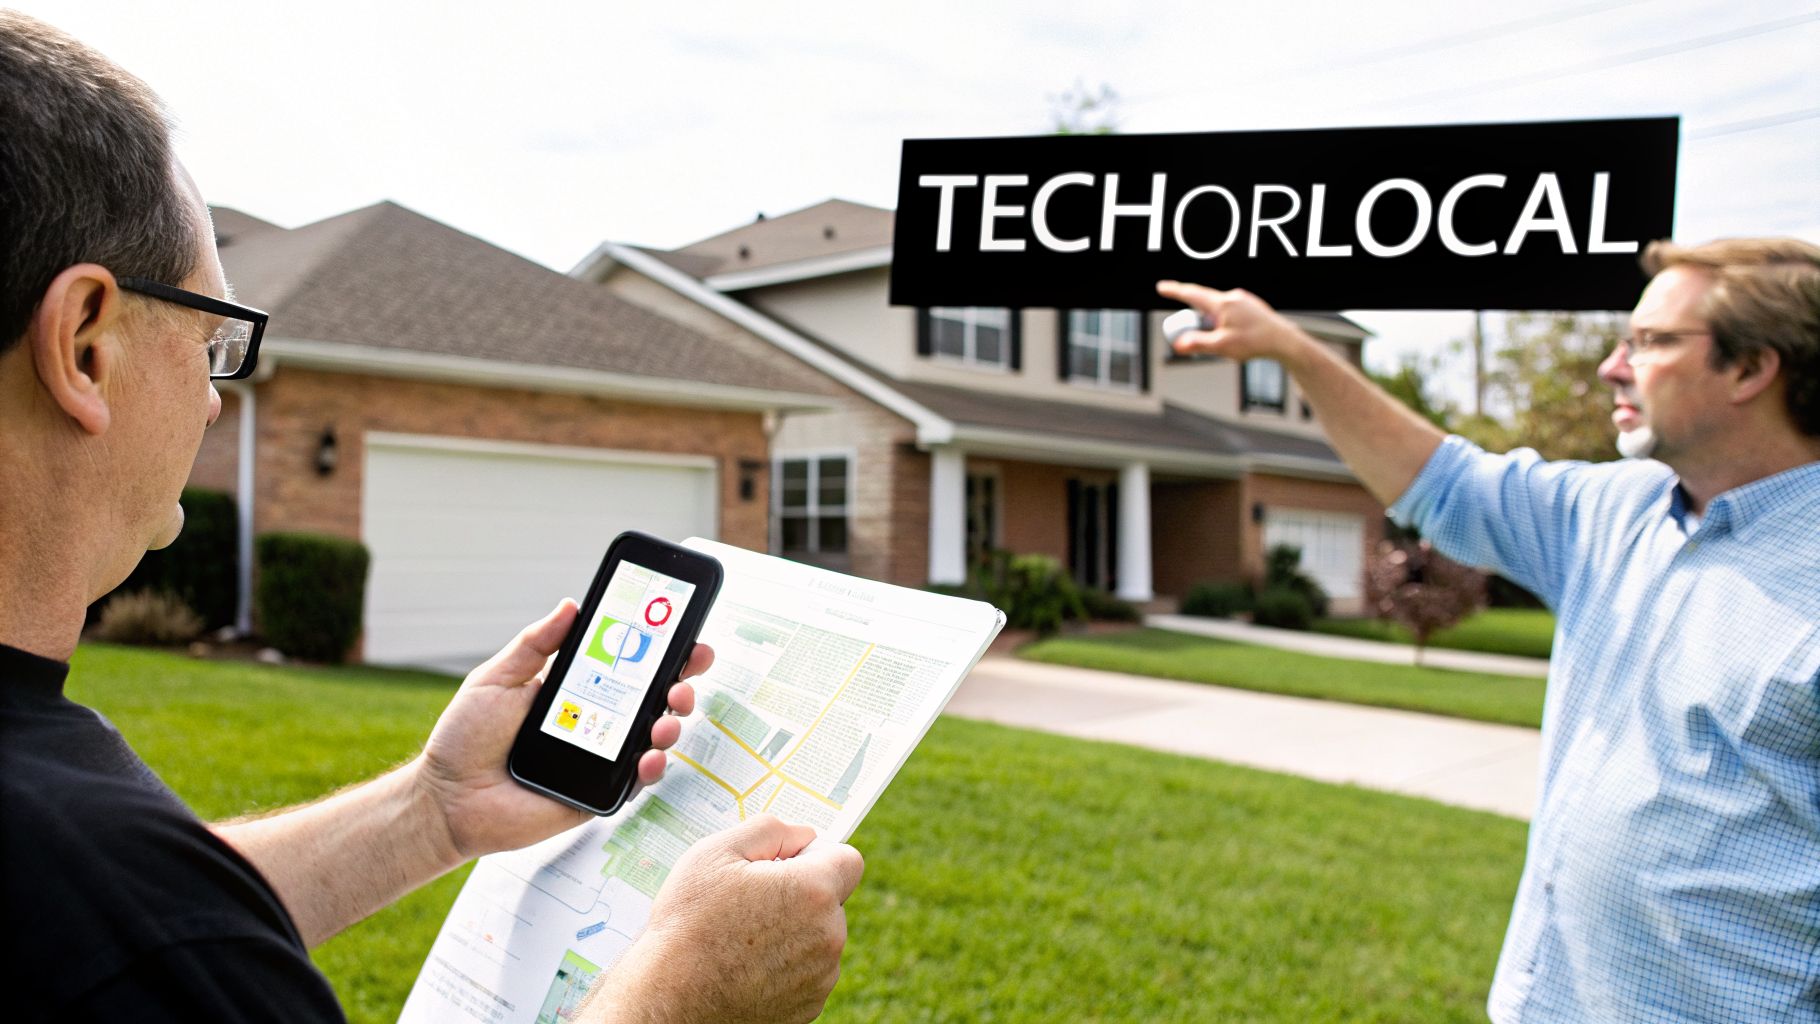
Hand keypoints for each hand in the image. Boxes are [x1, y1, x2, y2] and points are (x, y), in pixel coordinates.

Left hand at [410, 600, 707, 861]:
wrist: (447, 798)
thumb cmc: (465, 739)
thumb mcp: (497, 678)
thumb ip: (536, 644)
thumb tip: (571, 605)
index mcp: (576, 691)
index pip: (629, 666)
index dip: (662, 651)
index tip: (684, 634)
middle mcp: (596, 723)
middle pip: (654, 699)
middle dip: (680, 683)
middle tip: (684, 675)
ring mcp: (601, 759)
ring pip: (654, 739)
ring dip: (672, 722)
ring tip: (667, 717)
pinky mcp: (598, 795)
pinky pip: (636, 782)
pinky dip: (651, 768)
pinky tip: (648, 757)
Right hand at [587, 815, 864, 1023]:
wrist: (668, 1001)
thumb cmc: (688, 925)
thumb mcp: (716, 853)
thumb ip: (771, 830)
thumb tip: (804, 835)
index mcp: (814, 891)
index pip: (848, 860)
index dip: (816, 856)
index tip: (786, 866)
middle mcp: (829, 937)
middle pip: (831, 901)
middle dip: (800, 896)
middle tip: (750, 904)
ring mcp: (821, 978)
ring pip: (819, 939)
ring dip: (793, 933)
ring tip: (742, 940)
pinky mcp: (808, 1008)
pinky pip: (806, 974)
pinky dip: (785, 968)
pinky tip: (746, 968)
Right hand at [1155, 280, 1315, 363]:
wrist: (1284, 340)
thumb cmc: (1255, 342)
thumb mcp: (1222, 347)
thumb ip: (1198, 343)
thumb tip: (1178, 344)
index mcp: (1223, 304)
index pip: (1192, 294)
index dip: (1175, 291)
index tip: (1162, 287)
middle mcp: (1232, 296)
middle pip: (1203, 301)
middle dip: (1194, 316)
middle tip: (1194, 333)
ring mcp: (1243, 299)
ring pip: (1217, 308)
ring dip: (1211, 322)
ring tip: (1226, 341)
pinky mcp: (1250, 305)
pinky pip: (1229, 310)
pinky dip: (1223, 322)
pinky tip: (1236, 336)